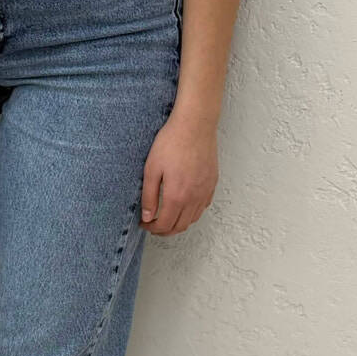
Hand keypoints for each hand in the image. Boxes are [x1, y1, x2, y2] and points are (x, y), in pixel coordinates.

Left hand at [139, 107, 218, 235]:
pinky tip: (183, 206)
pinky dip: (192, 213)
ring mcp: (205, 191)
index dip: (152, 229)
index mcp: (177, 196)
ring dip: (178, 223)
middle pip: (179, 227)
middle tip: (153, 225)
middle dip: (164, 230)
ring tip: (166, 217)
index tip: (144, 224)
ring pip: (192, 219)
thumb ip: (149, 196)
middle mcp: (194, 198)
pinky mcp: (212, 183)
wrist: (195, 125)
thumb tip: (148, 217)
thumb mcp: (152, 169)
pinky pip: (203, 207)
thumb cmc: (171, 143)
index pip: (164, 225)